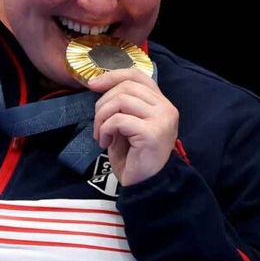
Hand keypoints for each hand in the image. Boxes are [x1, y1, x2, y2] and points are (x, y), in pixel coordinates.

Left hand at [89, 68, 178, 186]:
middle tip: (97, 123)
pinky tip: (105, 142)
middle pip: (127, 86)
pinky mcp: (151, 133)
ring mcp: (161, 120)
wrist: (145, 185)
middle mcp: (166, 108)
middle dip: (103, 102)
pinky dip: (105, 129)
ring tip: (100, 134)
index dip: (113, 76)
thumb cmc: (135, 157)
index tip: (93, 85)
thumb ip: (122, 105)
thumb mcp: (127, 125)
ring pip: (121, 100)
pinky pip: (118, 120)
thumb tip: (100, 85)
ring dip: (102, 117)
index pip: (138, 75)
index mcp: (161, 104)